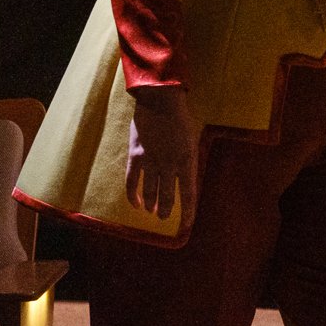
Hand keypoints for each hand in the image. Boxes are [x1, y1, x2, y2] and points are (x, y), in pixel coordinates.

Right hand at [126, 87, 196, 219]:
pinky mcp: (136, 156)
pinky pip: (132, 182)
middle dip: (166, 211)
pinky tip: (136, 204)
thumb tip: (185, 177)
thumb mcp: (192, 140)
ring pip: (151, 193)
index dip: (188, 212)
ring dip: (152, 205)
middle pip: (168, 197)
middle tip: (164, 218)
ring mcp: (152, 162)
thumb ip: (188, 160)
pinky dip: (133, 196)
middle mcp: (170, 165)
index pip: (189, 194)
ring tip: (153, 212)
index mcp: (188, 161)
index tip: (187, 225)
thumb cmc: (181, 117)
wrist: (160, 100)